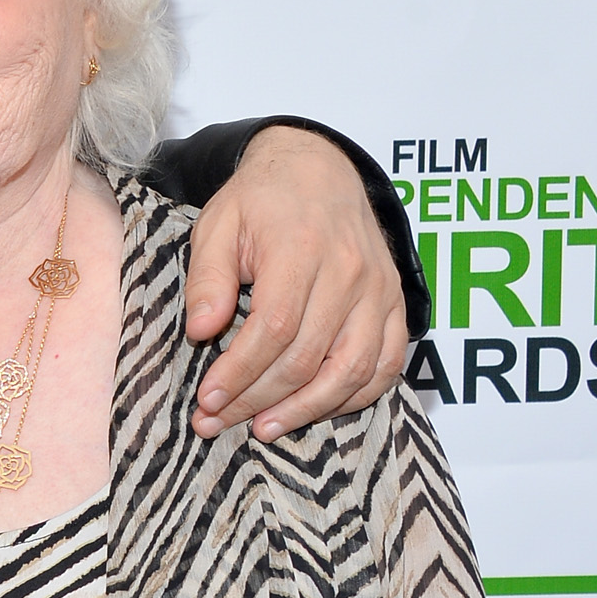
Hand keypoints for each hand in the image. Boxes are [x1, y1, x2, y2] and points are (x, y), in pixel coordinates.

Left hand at [186, 126, 409, 440]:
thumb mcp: (217, 225)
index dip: (239, 373)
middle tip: (218, 421)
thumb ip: (207, 278)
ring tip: (264, 428)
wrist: (319, 169)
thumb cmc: (261, 201)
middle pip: (307, 357)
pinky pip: (387, 364)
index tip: (206, 400)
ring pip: (351, 369)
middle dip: (258, 399)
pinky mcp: (395, 303)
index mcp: (301, 248)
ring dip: (306, 409)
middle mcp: (349, 272)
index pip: (273, 329)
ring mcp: (378, 290)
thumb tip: (201, 332)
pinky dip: (355, 397)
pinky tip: (316, 410)